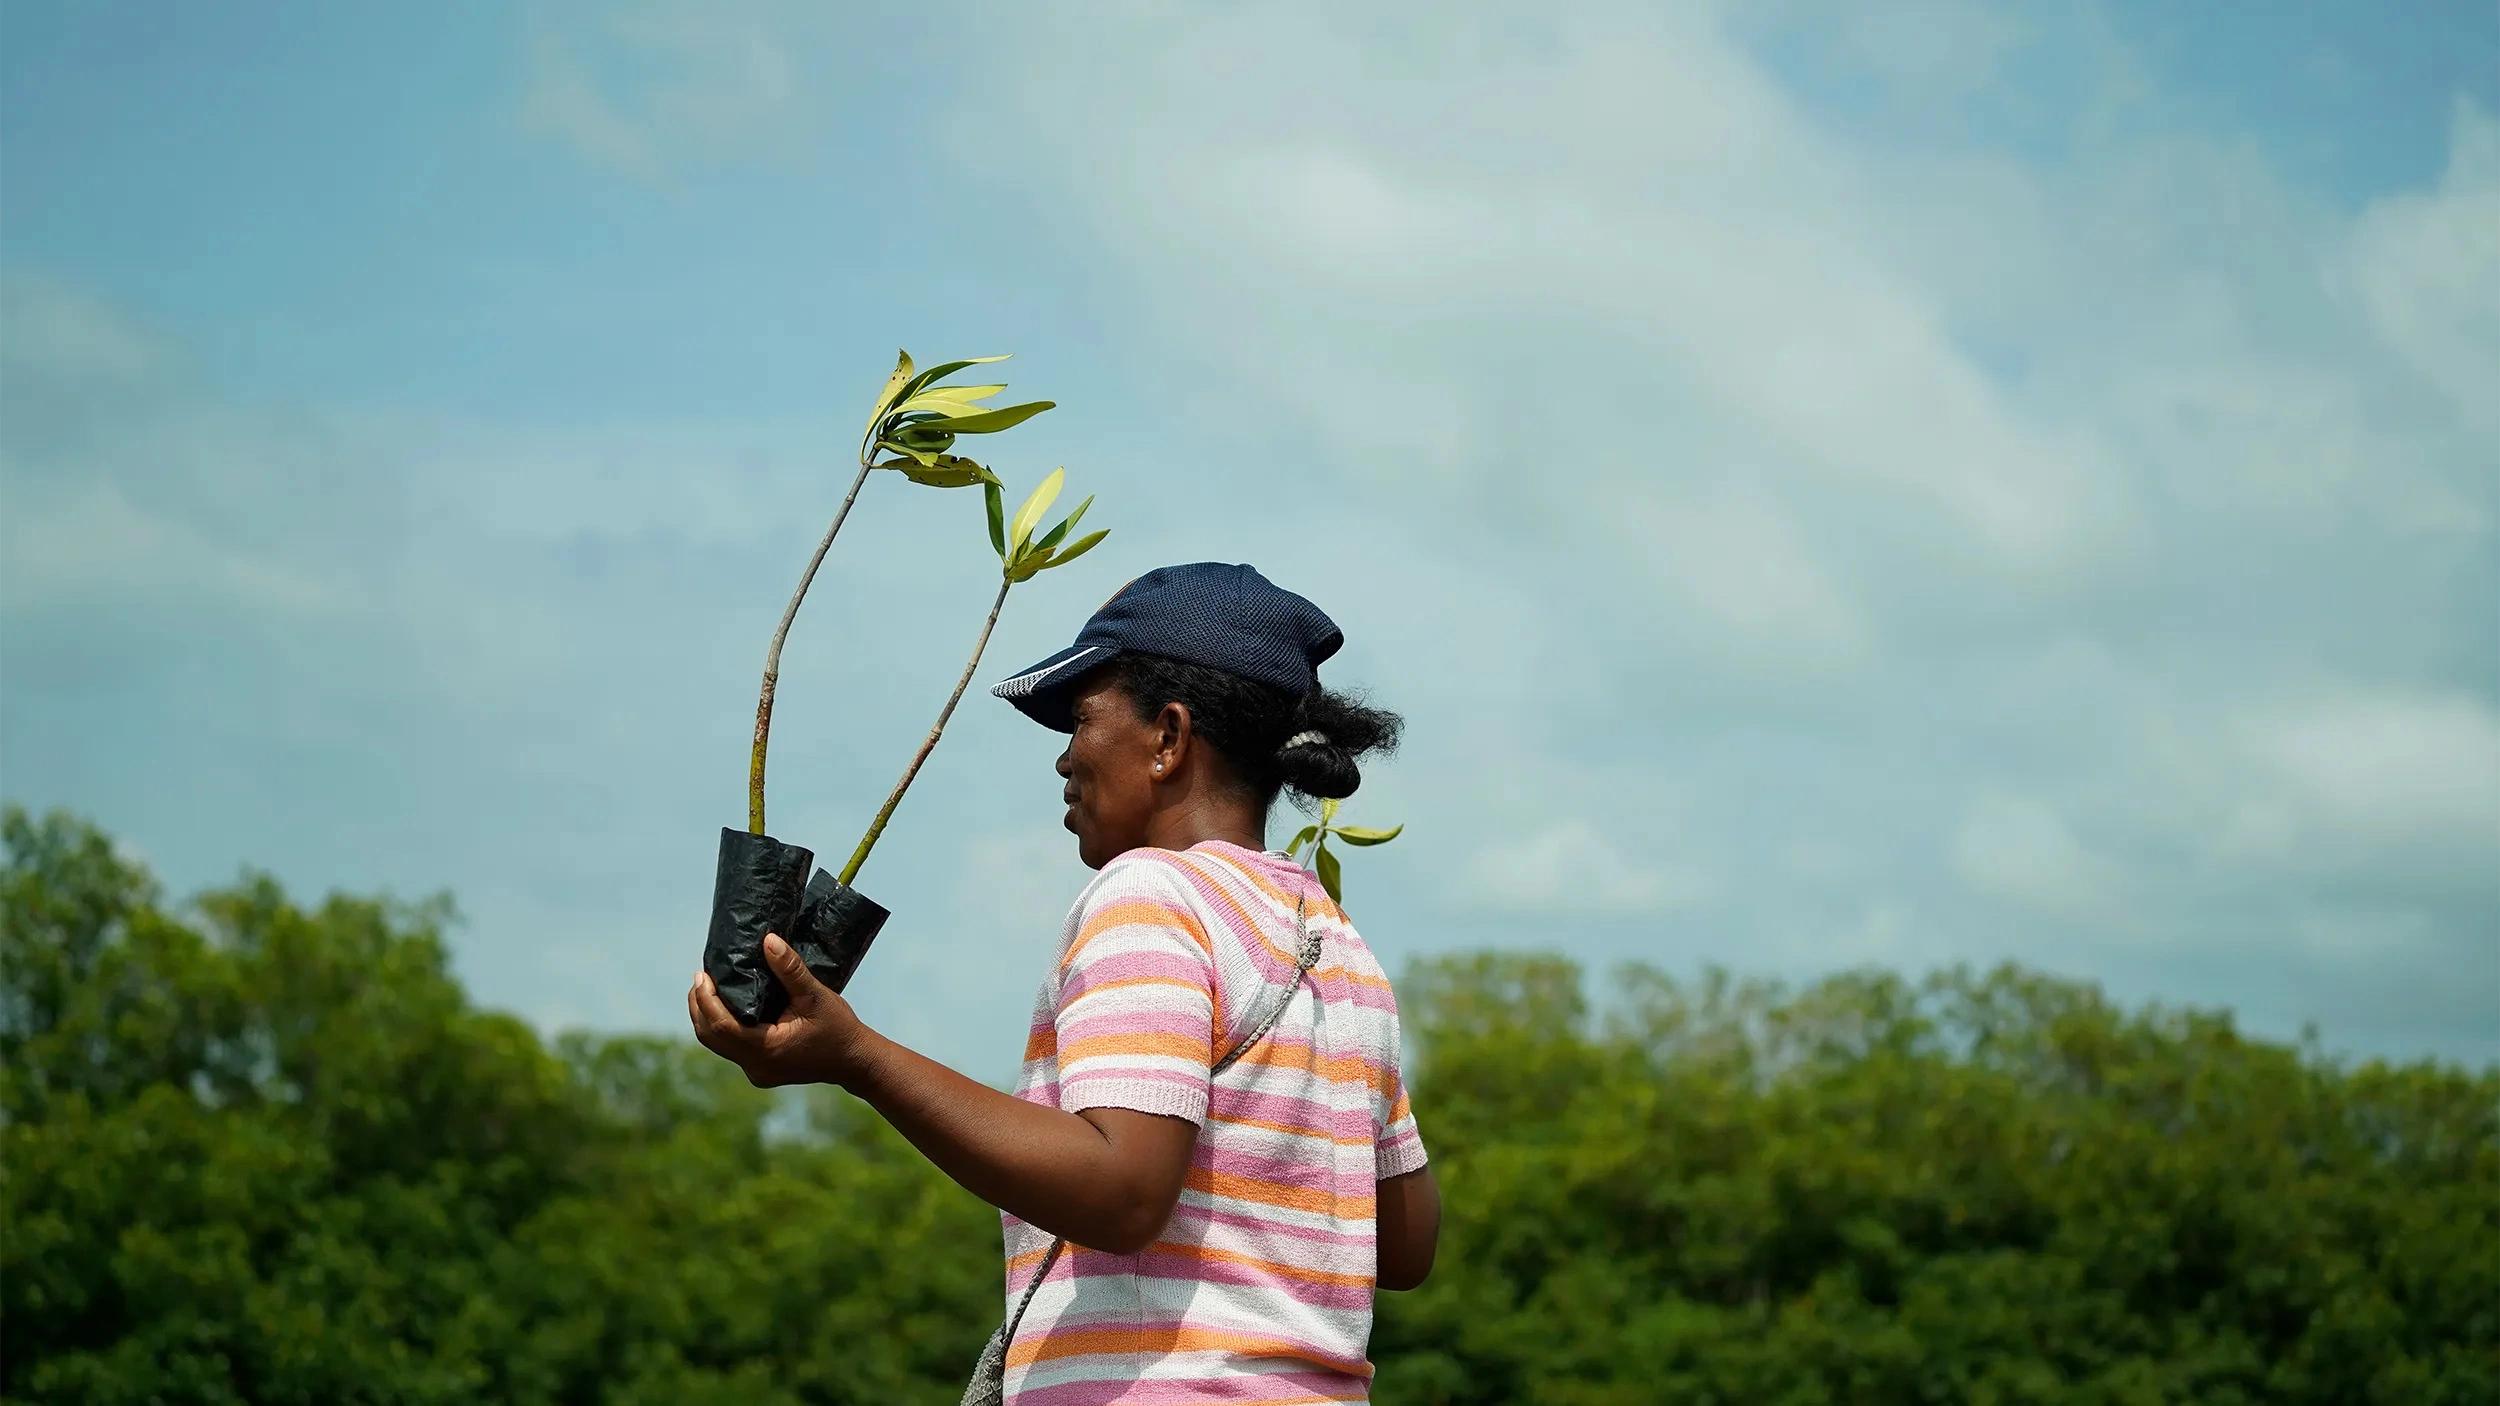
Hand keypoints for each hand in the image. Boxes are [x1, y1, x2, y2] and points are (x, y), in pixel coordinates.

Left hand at [687, 933, 873, 1087]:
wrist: (854, 1061)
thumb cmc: (838, 1028)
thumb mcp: (815, 995)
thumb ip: (790, 969)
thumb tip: (768, 940)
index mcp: (766, 1049)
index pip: (720, 1026)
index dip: (705, 999)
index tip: (702, 974)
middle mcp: (756, 1066)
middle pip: (711, 1037)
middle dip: (699, 1006)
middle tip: (701, 977)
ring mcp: (756, 1071)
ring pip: (718, 1044)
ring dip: (708, 1016)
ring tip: (708, 987)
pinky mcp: (760, 1069)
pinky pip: (731, 1047)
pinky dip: (723, 1025)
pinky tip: (728, 1005)